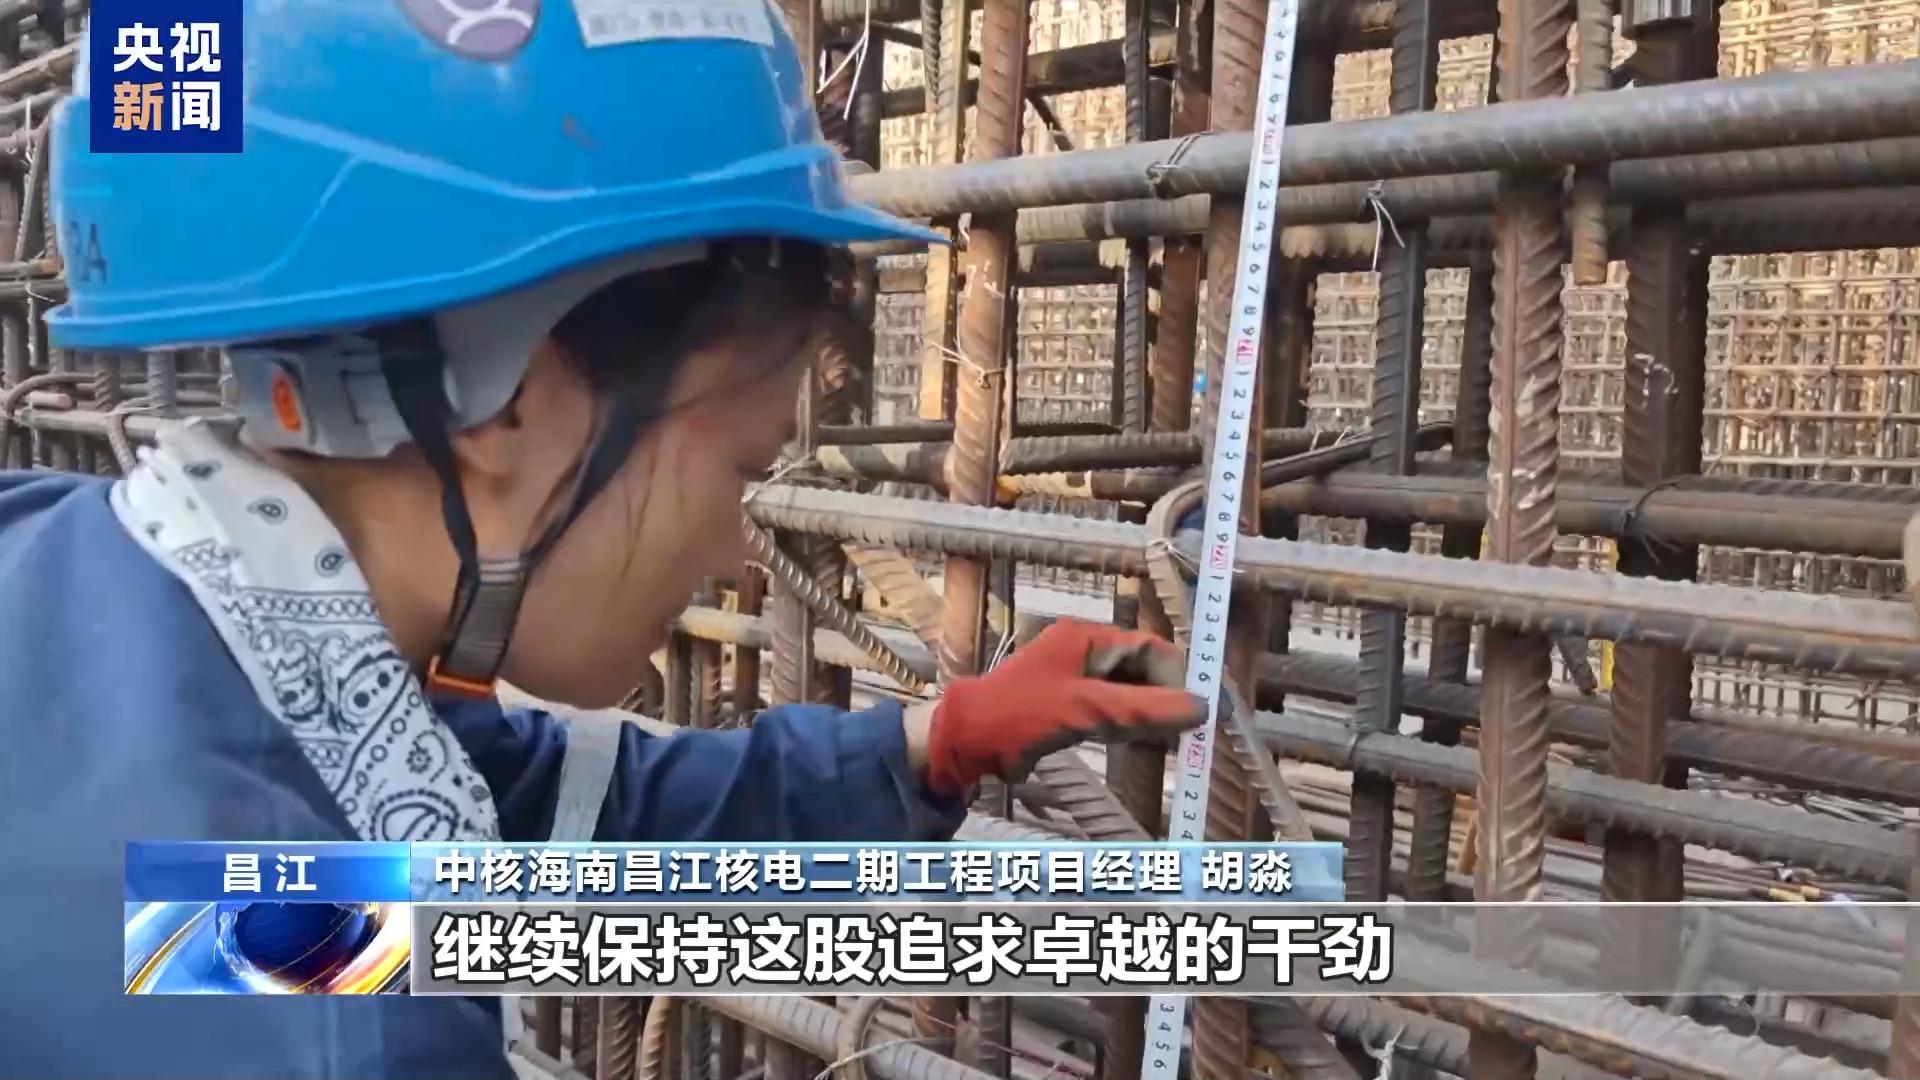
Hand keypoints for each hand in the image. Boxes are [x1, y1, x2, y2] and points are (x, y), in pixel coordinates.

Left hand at [919, 619, 1206, 795]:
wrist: (966, 740)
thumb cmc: (1020, 715)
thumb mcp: (1086, 710)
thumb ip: (1144, 709)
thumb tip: (1201, 708)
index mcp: (1086, 638)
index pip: (1149, 648)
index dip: (1178, 675)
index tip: (1201, 706)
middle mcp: (1082, 651)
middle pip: (1141, 670)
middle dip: (1165, 697)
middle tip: (1191, 729)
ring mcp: (1073, 678)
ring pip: (1127, 692)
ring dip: (1149, 713)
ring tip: (1173, 739)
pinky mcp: (1066, 706)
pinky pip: (1109, 709)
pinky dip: (1129, 724)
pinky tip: (1143, 742)